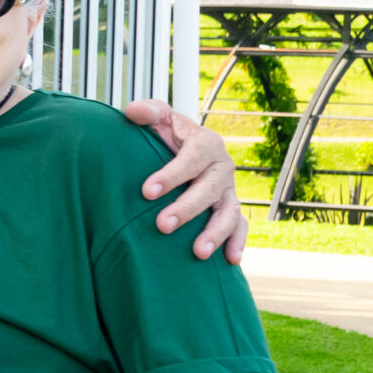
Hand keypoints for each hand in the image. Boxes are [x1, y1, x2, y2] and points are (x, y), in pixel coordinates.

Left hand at [123, 97, 248, 261]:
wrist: (182, 150)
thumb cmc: (165, 135)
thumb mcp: (158, 119)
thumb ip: (148, 112)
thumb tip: (133, 111)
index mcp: (206, 143)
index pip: (191, 159)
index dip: (171, 175)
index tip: (146, 191)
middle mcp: (222, 167)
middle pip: (209, 189)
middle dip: (187, 208)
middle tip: (162, 225)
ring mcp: (229, 190)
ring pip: (229, 212)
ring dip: (216, 232)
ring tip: (199, 253)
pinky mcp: (231, 209)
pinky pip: (240, 227)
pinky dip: (238, 243)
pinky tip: (230, 261)